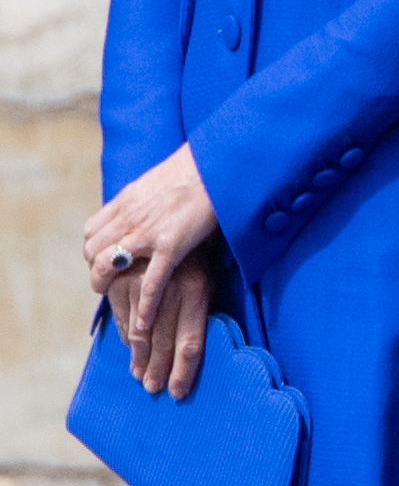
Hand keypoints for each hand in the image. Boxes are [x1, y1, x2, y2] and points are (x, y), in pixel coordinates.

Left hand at [83, 144, 219, 345]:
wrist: (218, 163)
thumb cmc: (197, 167)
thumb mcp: (158, 180)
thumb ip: (146, 197)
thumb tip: (146, 205)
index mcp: (126, 201)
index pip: (92, 232)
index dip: (95, 249)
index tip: (107, 258)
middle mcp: (129, 218)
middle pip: (93, 252)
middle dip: (96, 270)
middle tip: (111, 280)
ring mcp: (147, 233)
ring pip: (108, 266)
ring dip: (106, 286)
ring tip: (115, 297)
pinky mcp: (171, 245)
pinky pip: (151, 281)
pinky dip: (145, 304)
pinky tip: (144, 322)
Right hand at [107, 253, 213, 397]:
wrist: (177, 207)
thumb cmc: (199, 249)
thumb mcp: (209, 275)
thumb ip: (198, 307)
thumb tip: (188, 346)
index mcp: (198, 291)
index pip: (191, 341)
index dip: (184, 371)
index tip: (177, 392)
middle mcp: (170, 291)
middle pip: (164, 342)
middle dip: (158, 369)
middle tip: (153, 388)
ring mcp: (144, 286)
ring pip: (139, 333)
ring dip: (139, 358)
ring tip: (139, 375)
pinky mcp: (121, 280)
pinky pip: (122, 316)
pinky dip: (125, 334)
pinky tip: (130, 347)